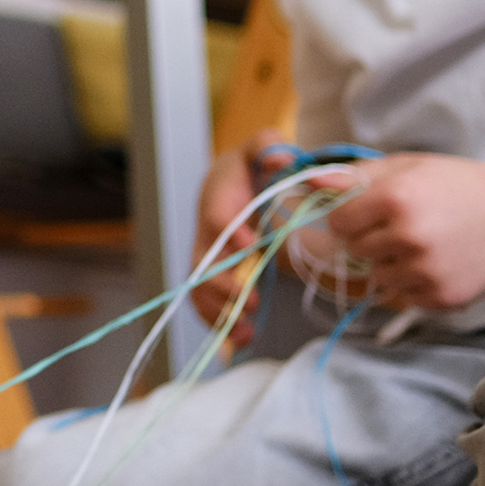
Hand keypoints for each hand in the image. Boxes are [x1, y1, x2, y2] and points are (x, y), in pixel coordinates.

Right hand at [188, 138, 286, 345]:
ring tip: (246, 332)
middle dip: (223, 284)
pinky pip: (205, 301)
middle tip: (252, 301)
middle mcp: (205, 229)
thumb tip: (285, 159)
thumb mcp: (263, 146)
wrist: (232, 180)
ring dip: (218, 312)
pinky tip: (242, 339)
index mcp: (217, 196)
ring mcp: (205, 255)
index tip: (252, 244)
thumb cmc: (252, 165)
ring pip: (199, 287)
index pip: (217, 216)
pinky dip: (218, 322)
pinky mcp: (211, 274)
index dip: (230, 232)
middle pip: (202, 261)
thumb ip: (273, 147)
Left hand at [318, 153, 484, 310]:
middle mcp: (409, 236)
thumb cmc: (459, 184)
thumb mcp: (408, 167)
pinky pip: (405, 296)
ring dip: (392, 263)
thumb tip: (310, 183)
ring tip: (426, 243)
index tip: (370, 211)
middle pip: (355, 250)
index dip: (351, 215)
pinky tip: (441, 260)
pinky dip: (415, 282)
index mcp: (396, 198)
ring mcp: (427, 271)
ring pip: (378, 277)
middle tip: (405, 225)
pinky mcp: (442, 298)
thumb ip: (356, 176)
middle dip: (371, 239)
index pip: (338, 221)